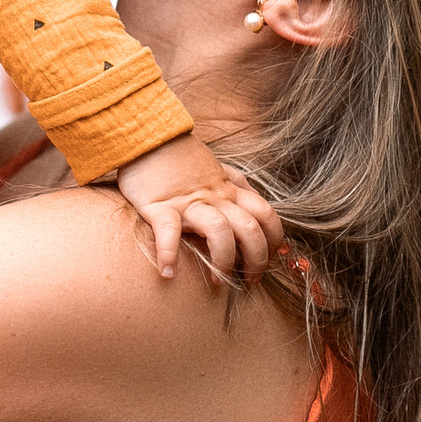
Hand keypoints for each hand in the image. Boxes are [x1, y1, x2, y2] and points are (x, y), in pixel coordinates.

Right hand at [116, 131, 284, 284]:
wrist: (147, 140)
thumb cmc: (180, 159)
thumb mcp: (218, 168)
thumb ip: (238, 184)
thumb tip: (257, 200)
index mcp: (229, 190)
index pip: (266, 214)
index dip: (274, 239)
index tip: (268, 257)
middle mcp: (214, 198)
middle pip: (250, 228)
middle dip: (256, 260)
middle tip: (249, 281)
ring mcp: (188, 202)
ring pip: (219, 231)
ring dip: (223, 261)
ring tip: (215, 282)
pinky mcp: (159, 206)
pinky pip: (168, 231)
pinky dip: (168, 254)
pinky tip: (167, 273)